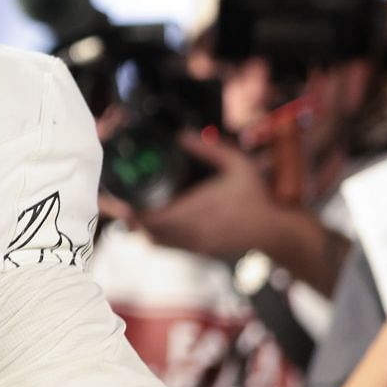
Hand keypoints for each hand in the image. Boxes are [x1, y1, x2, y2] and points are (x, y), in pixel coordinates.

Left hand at [128, 132, 276, 260]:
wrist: (275, 230)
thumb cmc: (256, 196)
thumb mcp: (237, 164)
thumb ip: (208, 149)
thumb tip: (180, 135)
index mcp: (197, 210)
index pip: (153, 217)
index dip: (130, 210)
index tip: (114, 198)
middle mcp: (192, 231)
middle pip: (146, 230)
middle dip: (127, 216)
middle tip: (111, 201)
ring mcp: (194, 245)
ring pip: (154, 240)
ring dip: (139, 227)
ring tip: (126, 209)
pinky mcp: (198, 251)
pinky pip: (167, 246)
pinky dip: (154, 235)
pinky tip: (148, 221)